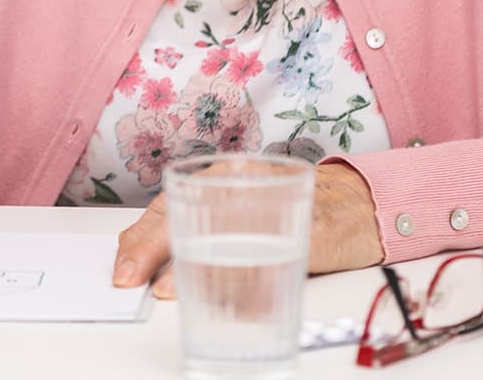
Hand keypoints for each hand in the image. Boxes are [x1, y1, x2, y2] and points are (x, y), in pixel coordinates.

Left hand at [112, 160, 383, 297]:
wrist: (360, 204)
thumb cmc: (288, 208)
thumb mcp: (240, 209)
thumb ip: (203, 229)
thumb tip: (155, 267)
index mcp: (222, 177)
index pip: (168, 206)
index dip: (140, 240)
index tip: (122, 271)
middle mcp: (245, 184)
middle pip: (190, 218)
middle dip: (155, 254)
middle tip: (137, 283)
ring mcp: (279, 208)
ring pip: (226, 243)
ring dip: (194, 274)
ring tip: (170, 294)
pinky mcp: (312, 234)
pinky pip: (274, 263)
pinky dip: (249, 289)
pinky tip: (230, 305)